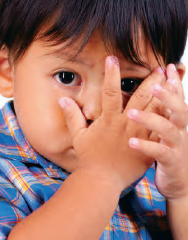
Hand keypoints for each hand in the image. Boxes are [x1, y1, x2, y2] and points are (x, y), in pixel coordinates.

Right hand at [59, 56, 164, 190]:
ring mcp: (139, 135)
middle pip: (140, 97)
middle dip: (149, 80)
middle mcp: (126, 124)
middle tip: (158, 67)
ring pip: (154, 110)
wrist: (102, 181)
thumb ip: (72, 116)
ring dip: (163, 94)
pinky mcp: (148, 147)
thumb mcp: (77, 136)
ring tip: (172, 82)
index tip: (112, 58)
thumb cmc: (89, 159)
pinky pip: (161, 129)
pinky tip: (176, 108)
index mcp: (109, 120)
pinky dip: (168, 117)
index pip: (110, 91)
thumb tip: (63, 99)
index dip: (111, 73)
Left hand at [127, 64, 187, 199]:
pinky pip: (159, 151)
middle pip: (178, 109)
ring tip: (130, 113)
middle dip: (168, 95)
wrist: (179, 184)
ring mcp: (176, 146)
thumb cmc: (168, 154)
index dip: (174, 83)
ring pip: (168, 128)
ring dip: (150, 119)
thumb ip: (160, 115)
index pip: (176, 99)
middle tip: (154, 82)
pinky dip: (146, 146)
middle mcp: (178, 131)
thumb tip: (146, 98)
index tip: (167, 66)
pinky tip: (131, 142)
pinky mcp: (170, 161)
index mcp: (175, 122)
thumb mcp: (166, 133)